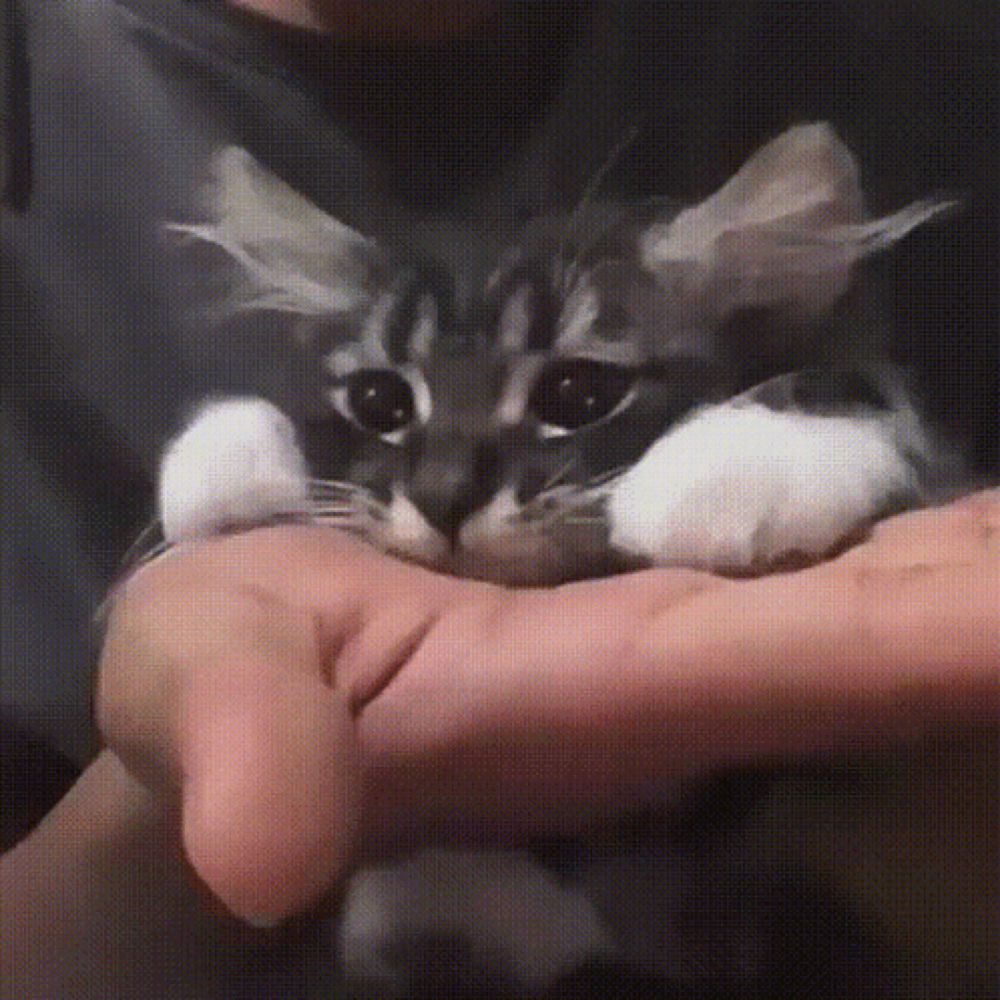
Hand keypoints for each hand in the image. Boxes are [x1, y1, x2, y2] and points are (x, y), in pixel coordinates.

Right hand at [94, 491, 998, 926]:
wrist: (222, 692)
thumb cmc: (211, 689)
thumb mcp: (201, 693)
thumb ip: (242, 749)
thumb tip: (257, 849)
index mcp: (559, 702)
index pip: (770, 672)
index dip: (909, 643)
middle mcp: (634, 695)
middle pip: (845, 649)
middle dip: (965, 607)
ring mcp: (633, 657)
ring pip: (823, 616)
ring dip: (940, 577)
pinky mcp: (613, 623)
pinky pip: (765, 583)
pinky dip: (857, 556)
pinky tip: (927, 528)